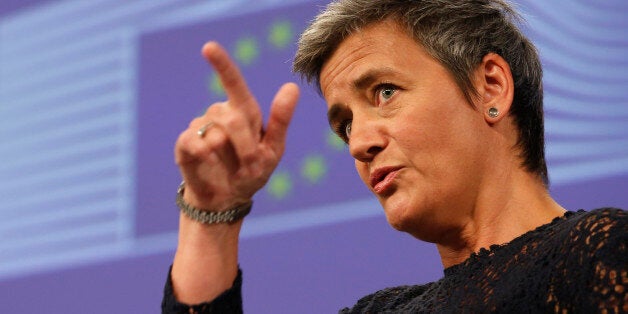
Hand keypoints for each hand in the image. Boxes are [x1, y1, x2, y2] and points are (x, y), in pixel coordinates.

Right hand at [174, 41, 298, 210]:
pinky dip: (204, 154)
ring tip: (232, 169)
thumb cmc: (253, 173)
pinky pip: (193, 142)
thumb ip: (281, 120)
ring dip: (229, 157)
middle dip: (246, 146)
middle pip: (232, 118)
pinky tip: (209, 162)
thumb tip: (291, 86)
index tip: (208, 48)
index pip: (233, 83)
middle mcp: (219, 114)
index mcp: (244, 112)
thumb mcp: (273, 150)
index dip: (222, 64)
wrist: (227, 199)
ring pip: (215, 134)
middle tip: (251, 166)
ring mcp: (200, 128)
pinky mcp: (185, 144)